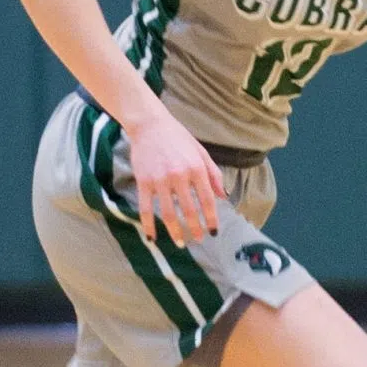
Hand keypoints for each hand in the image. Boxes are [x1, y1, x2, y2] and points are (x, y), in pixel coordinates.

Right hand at [125, 106, 227, 247]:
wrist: (149, 124)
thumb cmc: (177, 137)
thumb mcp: (200, 152)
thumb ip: (213, 174)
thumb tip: (223, 196)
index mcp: (196, 168)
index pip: (208, 200)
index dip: (212, 218)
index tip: (214, 231)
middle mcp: (180, 175)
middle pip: (190, 210)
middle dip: (196, 228)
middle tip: (199, 240)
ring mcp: (160, 180)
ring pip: (169, 213)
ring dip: (175, 231)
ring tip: (180, 243)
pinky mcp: (143, 182)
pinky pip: (146, 209)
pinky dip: (148, 225)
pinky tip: (152, 238)